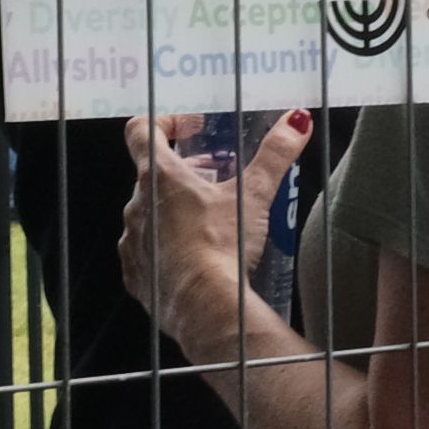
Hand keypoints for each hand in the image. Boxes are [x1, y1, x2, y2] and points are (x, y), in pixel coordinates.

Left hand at [116, 110, 307, 357]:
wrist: (203, 307)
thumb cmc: (222, 245)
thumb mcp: (254, 195)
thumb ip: (275, 155)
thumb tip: (297, 122)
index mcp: (158, 177)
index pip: (141, 131)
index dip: (162, 123)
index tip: (185, 129)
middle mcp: (136, 206)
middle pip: (152, 177)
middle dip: (181, 176)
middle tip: (213, 183)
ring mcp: (132, 241)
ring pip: (149, 217)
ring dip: (172, 215)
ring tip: (207, 226)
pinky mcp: (135, 274)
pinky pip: (146, 254)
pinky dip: (166, 251)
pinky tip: (192, 260)